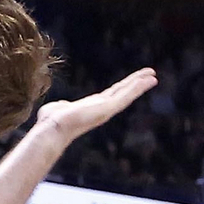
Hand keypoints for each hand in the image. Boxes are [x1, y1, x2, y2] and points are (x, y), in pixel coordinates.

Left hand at [34, 67, 157, 148]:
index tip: (133, 80)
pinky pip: (126, 95)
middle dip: (135, 83)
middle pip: (122, 92)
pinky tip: (149, 80)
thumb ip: (60, 107)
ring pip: (127, 93)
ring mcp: (106, 109)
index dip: (123, 87)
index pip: (111, 94)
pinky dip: (138, 87)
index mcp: (92, 107)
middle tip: (150, 75)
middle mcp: (102, 108)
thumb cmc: (50, 122)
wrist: (53, 129)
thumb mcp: (58, 109)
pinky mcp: (108, 109)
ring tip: (153, 75)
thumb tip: (53, 110)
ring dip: (140, 84)